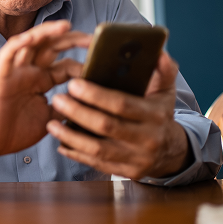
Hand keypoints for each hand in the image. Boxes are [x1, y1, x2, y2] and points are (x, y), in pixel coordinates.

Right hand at [0, 20, 90, 169]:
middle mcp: (30, 71)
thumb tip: (92, 103)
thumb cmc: (15, 131)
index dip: (84, 63)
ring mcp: (15, 72)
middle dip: (72, 40)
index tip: (103, 65)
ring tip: (67, 26)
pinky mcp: (1, 76)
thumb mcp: (50, 119)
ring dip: (47, 33)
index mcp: (42, 81)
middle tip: (93, 39)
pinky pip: (8, 54)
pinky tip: (33, 36)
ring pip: (31, 43)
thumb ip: (66, 107)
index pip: (66, 65)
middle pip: (52, 47)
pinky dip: (20, 43)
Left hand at [46, 51, 192, 178]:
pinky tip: (60, 143)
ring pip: (98, 149)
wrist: (171, 151)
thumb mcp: (166, 91)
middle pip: (106, 126)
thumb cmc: (159, 114)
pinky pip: (97, 164)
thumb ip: (163, 69)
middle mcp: (147, 138)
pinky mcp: (126, 172)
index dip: (96, 95)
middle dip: (78, 112)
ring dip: (71, 136)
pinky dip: (76, 153)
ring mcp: (137, 158)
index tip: (73, 83)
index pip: (122, 104)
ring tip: (51, 123)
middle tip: (57, 99)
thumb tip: (158, 51)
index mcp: (154, 115)